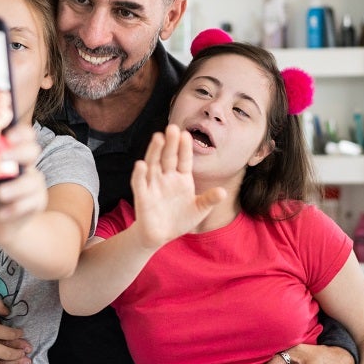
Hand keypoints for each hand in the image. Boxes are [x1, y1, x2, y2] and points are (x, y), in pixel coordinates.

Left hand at [0, 125, 45, 242]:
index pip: (19, 134)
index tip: (7, 133)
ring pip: (32, 180)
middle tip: (2, 158)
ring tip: (1, 193)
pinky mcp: (35, 204)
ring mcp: (32, 185)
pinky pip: (30, 204)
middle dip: (19, 152)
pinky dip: (15, 209)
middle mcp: (23, 166)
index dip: (18, 130)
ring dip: (17, 186)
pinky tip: (1, 214)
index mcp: (6, 154)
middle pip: (32, 150)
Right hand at [131, 125, 225, 247]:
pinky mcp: (143, 197)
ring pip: (153, 165)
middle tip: (172, 127)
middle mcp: (166, 177)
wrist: (161, 235)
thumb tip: (223, 192)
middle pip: (168, 157)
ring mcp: (154, 185)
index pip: (184, 159)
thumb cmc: (180, 219)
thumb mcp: (199, 210)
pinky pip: (140, 184)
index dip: (184, 148)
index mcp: (182, 178)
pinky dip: (139, 175)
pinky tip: (141, 164)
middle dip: (170, 143)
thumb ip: (209, 200)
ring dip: (154, 152)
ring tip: (158, 137)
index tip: (186, 134)